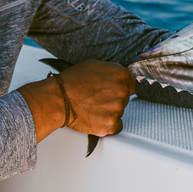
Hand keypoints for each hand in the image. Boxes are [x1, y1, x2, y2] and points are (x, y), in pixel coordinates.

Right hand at [18, 59, 136, 142]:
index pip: (132, 84)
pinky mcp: (111, 124)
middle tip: (97, 98)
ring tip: (92, 107)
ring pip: (119, 112)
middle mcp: (122, 91)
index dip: (122, 87)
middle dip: (113, 99)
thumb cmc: (72, 81)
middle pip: (125, 98)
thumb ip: (110, 71)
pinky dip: (107, 124)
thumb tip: (116, 76)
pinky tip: (96, 117)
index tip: (114, 91)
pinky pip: (116, 126)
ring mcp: (118, 108)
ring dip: (109, 111)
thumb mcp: (93, 65)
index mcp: (120, 74)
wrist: (60, 99)